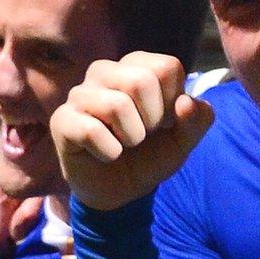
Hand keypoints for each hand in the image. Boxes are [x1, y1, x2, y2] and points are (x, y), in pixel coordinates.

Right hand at [54, 52, 214, 211]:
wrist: (120, 192)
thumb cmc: (149, 155)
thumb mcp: (182, 141)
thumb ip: (197, 120)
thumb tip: (188, 102)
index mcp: (136, 66)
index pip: (168, 67)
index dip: (174, 103)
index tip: (163, 121)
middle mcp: (105, 71)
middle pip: (142, 80)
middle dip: (153, 119)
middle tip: (143, 134)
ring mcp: (80, 94)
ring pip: (117, 105)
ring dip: (132, 137)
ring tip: (125, 144)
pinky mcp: (62, 120)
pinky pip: (92, 131)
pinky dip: (109, 152)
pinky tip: (105, 154)